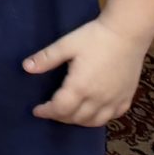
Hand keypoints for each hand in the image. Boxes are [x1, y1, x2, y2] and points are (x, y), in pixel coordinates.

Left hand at [24, 18, 145, 124]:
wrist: (128, 32)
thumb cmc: (95, 37)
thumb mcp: (67, 44)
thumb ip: (46, 58)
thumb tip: (25, 67)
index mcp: (80, 87)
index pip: (60, 109)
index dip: (47, 112)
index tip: (37, 110)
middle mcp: (98, 98)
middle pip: (76, 118)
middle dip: (60, 117)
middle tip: (51, 110)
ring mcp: (115, 100)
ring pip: (95, 121)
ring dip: (79, 120)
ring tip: (69, 113)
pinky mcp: (127, 97)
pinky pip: (113, 116)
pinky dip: (100, 118)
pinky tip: (94, 111)